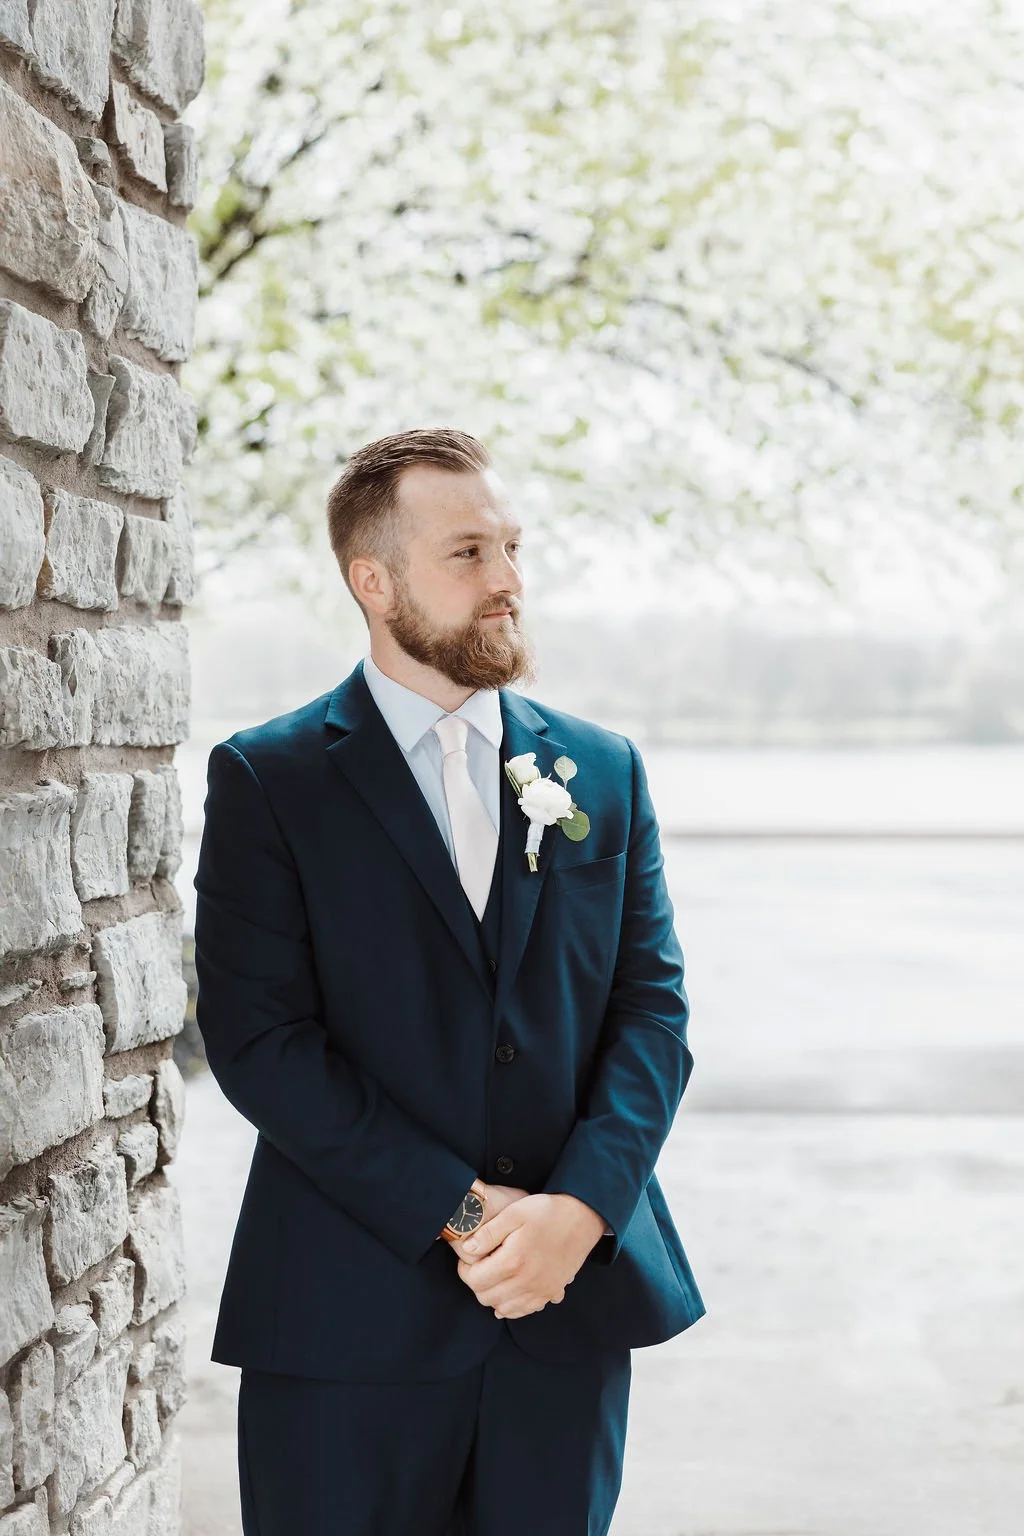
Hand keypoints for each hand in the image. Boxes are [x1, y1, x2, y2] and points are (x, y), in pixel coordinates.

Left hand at [453, 1192, 606, 1318]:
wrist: (582, 1217)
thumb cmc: (547, 1212)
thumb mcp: (514, 1212)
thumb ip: (488, 1233)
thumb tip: (468, 1249)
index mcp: (514, 1261)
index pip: (475, 1280)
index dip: (465, 1271)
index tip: (468, 1260)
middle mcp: (526, 1282)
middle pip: (486, 1298)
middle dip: (477, 1284)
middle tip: (479, 1266)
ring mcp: (540, 1291)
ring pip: (503, 1308)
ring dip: (493, 1296)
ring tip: (495, 1275)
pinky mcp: (551, 1293)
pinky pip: (524, 1311)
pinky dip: (512, 1305)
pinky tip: (510, 1290)